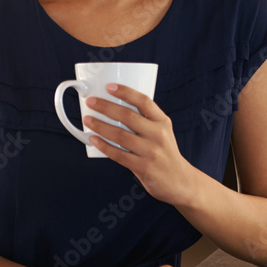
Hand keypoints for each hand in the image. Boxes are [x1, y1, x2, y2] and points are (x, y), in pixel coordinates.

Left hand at [83, 84, 192, 204]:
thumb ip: (144, 121)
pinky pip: (118, 154)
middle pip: (128, 116)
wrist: (179, 180)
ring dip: (100, 126)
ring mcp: (151, 151)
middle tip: (91, 102)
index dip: (126, 92)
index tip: (109, 86)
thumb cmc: (165, 153)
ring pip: (120, 135)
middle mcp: (158, 134)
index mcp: (163, 122)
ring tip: (88, 120)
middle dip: (106, 107)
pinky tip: (93, 139)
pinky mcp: (143, 167)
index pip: (144, 101)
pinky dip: (103, 146)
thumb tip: (113, 109)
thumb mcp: (162, 132)